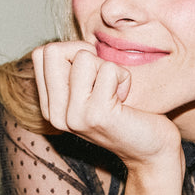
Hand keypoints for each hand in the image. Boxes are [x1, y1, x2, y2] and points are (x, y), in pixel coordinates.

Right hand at [32, 41, 181, 166]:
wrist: (152, 150)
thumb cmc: (128, 114)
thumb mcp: (92, 91)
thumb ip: (75, 72)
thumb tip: (75, 44)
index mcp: (50, 107)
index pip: (42, 54)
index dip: (73, 51)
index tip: (93, 72)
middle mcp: (56, 114)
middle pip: (53, 51)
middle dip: (86, 53)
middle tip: (104, 77)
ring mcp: (74, 116)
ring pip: (83, 57)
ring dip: (109, 67)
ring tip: (117, 91)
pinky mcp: (97, 115)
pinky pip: (108, 69)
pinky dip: (124, 77)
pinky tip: (126, 99)